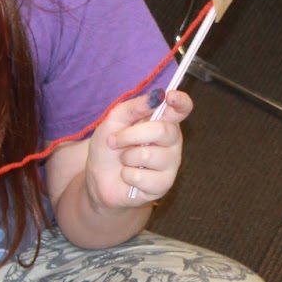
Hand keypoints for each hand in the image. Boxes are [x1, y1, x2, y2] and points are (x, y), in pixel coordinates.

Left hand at [84, 88, 190, 208]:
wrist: (99, 178)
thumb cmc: (110, 147)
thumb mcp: (114, 121)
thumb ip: (133, 107)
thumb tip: (156, 97)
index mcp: (164, 122)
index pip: (182, 108)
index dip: (181, 101)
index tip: (170, 96)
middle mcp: (172, 142)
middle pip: (163, 130)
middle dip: (131, 135)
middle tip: (114, 140)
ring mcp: (170, 164)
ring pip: (148, 155)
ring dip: (126, 157)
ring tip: (124, 161)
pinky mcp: (163, 185)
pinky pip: (142, 177)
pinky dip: (126, 175)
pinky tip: (128, 176)